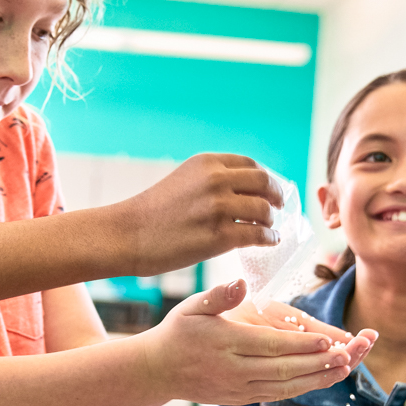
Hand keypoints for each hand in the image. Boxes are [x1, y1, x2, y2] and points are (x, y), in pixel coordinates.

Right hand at [111, 154, 282, 274]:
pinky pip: (257, 235)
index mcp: (206, 163)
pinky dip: (268, 238)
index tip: (271, 190)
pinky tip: (268, 241)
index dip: (266, 179)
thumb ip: (212, 181)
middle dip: (277, 196)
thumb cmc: (152, 213)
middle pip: (264, 183)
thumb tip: (245, 192)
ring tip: (269, 228)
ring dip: (271, 220)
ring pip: (264, 210)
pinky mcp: (218, 236)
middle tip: (279, 207)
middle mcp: (215, 180)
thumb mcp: (183, 181)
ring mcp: (217, 208)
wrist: (126, 234)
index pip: (251, 165)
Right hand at [140, 280, 368, 403]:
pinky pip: (277, 394)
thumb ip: (218, 295)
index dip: (301, 344)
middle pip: (283, 369)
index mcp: (225, 343)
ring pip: (284, 386)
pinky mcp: (242, 398)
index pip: (270, 345)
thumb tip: (240, 283)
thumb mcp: (191, 306)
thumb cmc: (178, 331)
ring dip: (317, 379)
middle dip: (318, 364)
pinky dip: (303, 388)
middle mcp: (234, 370)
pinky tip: (323, 379)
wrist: (157, 371)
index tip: (328, 339)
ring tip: (345, 369)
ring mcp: (238, 388)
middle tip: (348, 356)